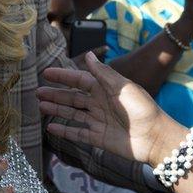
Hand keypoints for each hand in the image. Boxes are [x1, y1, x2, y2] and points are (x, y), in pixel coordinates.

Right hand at [37, 52, 185, 165]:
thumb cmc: (142, 108)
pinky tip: (51, 127)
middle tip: (37, 92)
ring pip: (72, 114)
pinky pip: (77, 133)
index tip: (46, 73)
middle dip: (55, 94)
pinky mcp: (98, 138)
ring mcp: (98, 121)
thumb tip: (89, 55)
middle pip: (72, 98)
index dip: (63, 77)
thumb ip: (103, 73)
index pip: (79, 80)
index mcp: (105, 89)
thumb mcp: (123, 87)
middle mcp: (99, 104)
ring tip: (40, 107)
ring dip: (56, 110)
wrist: (155, 137)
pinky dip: (64, 130)